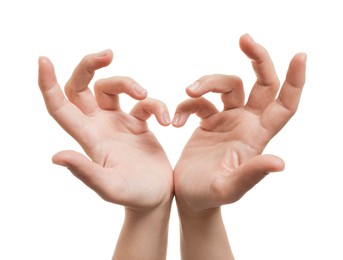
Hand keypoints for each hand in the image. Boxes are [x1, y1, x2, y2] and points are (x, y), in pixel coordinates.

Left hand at [38, 50, 172, 209]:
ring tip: (144, 95)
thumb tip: (56, 157)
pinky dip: (156, 105)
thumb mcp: (109, 186)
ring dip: (128, 83)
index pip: (61, 106)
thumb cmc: (132, 195)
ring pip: (111, 88)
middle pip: (82, 86)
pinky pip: (143, 103)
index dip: (48, 84)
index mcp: (88, 138)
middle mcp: (99, 126)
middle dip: (89, 66)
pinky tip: (168, 121)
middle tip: (108, 54)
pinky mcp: (137, 124)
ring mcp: (118, 123)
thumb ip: (85, 171)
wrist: (155, 197)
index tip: (43, 60)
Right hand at [173, 34, 306, 211]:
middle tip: (244, 38)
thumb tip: (279, 163)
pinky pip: (200, 102)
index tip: (299, 55)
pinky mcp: (209, 121)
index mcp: (257, 137)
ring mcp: (228, 120)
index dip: (295, 81)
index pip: (284, 105)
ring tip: (189, 91)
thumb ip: (251, 174)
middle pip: (261, 83)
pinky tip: (176, 123)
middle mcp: (246, 124)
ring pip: (227, 85)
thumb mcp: (230, 188)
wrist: (189, 196)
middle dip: (258, 59)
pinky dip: (186, 106)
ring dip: (207, 82)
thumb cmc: (210, 196)